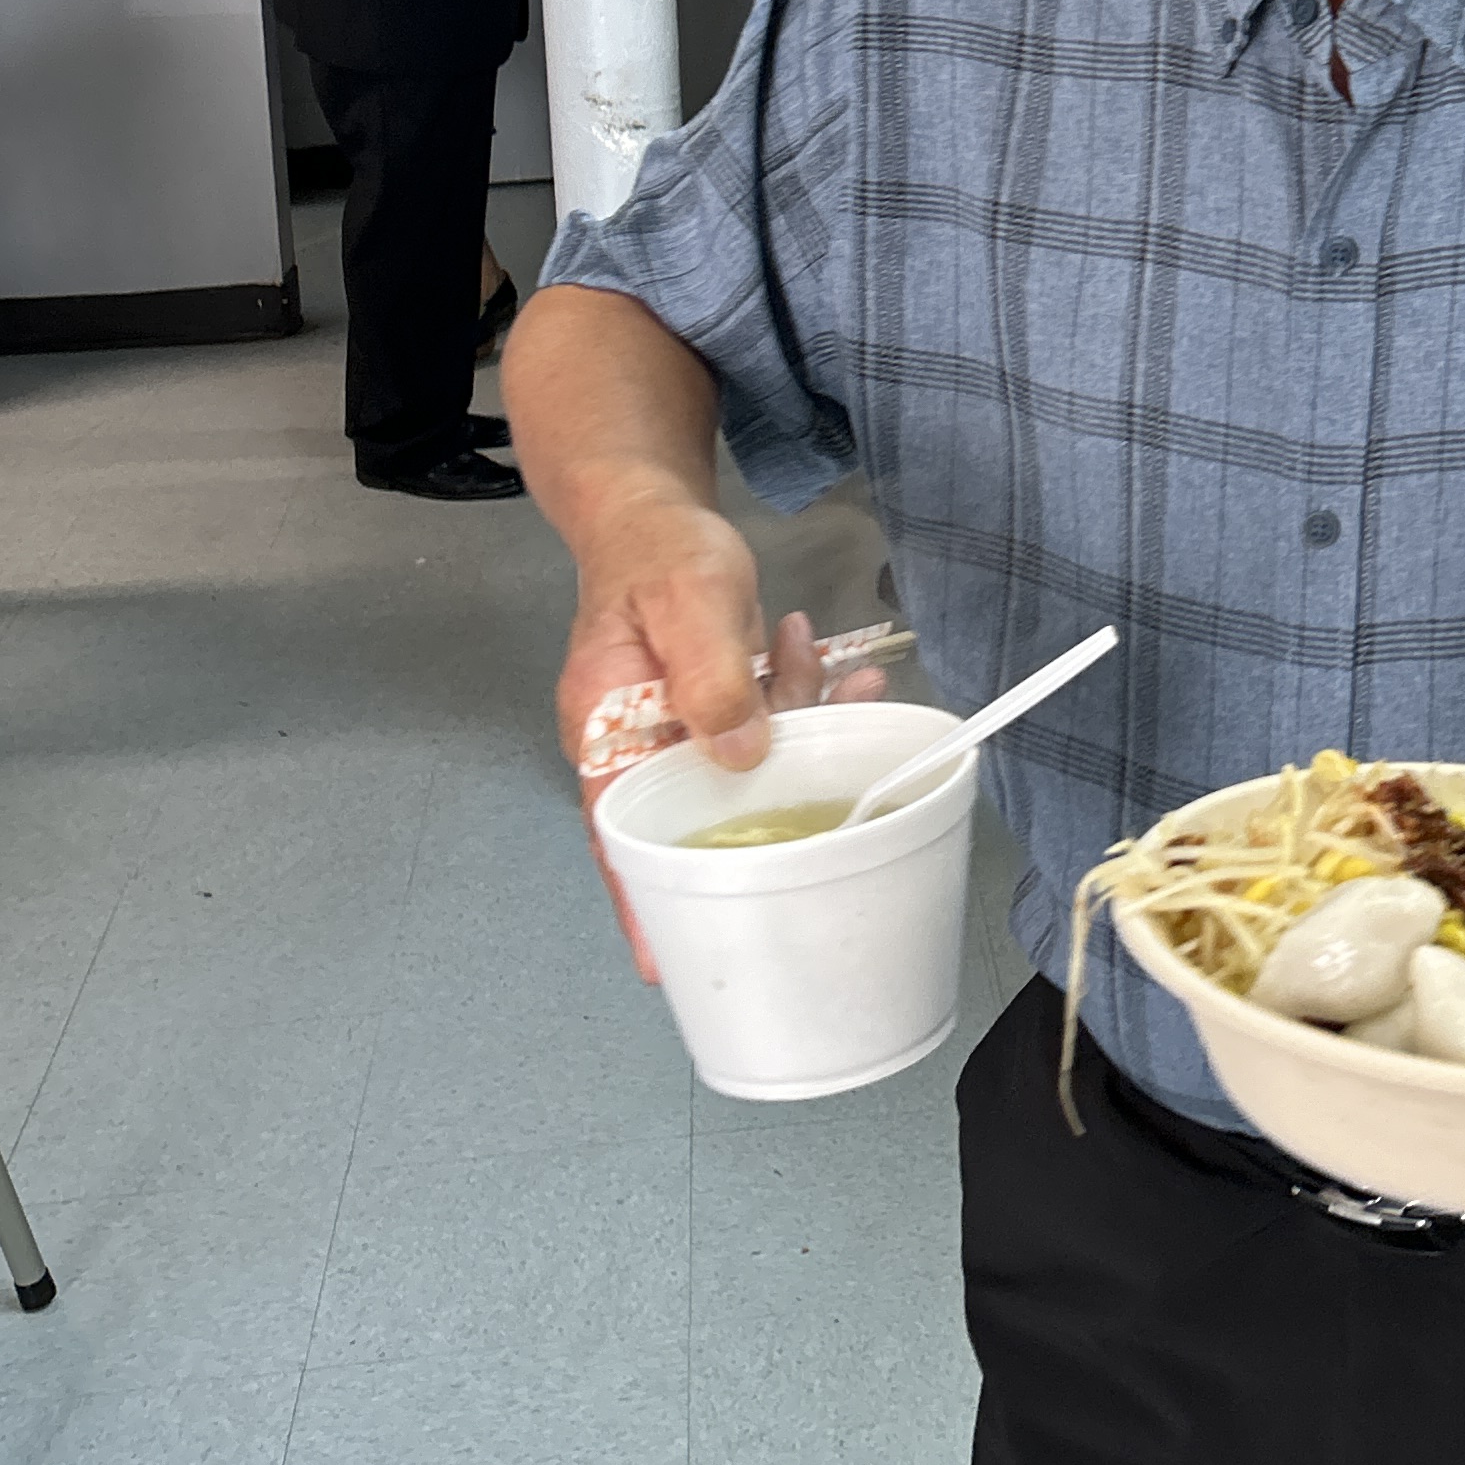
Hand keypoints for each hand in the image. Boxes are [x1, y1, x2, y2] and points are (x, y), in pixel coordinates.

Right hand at [560, 503, 884, 977]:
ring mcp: (681, 724)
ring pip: (747, 762)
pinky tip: (843, 671)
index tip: (663, 958)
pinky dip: (807, 700)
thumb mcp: (686, 599)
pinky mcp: (718, 701)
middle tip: (834, 808)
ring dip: (804, 732)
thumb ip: (709, 673)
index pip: (618, 833)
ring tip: (856, 689)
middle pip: (695, 808)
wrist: (653, 505)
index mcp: (608, 730)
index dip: (641, 897)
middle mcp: (641, 741)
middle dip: (766, 808)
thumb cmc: (655, 550)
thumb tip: (739, 754)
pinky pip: (768, 721)